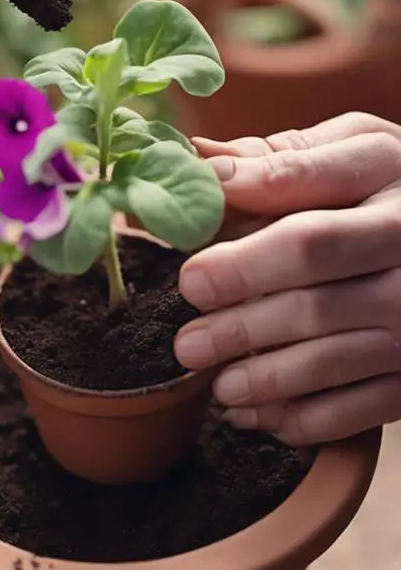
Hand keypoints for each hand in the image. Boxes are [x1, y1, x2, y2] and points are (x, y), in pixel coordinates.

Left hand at [175, 112, 400, 444]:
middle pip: (313, 307)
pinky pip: (360, 410)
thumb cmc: (390, 187)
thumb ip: (284, 160)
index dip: (242, 263)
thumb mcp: (354, 150)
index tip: (190, 277)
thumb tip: (202, 162)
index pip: (309, 239)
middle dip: (240, 330)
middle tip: (188, 343)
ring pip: (331, 363)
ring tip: (216, 383)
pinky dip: (301, 420)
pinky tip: (255, 413)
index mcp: (390, 199)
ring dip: (263, 381)